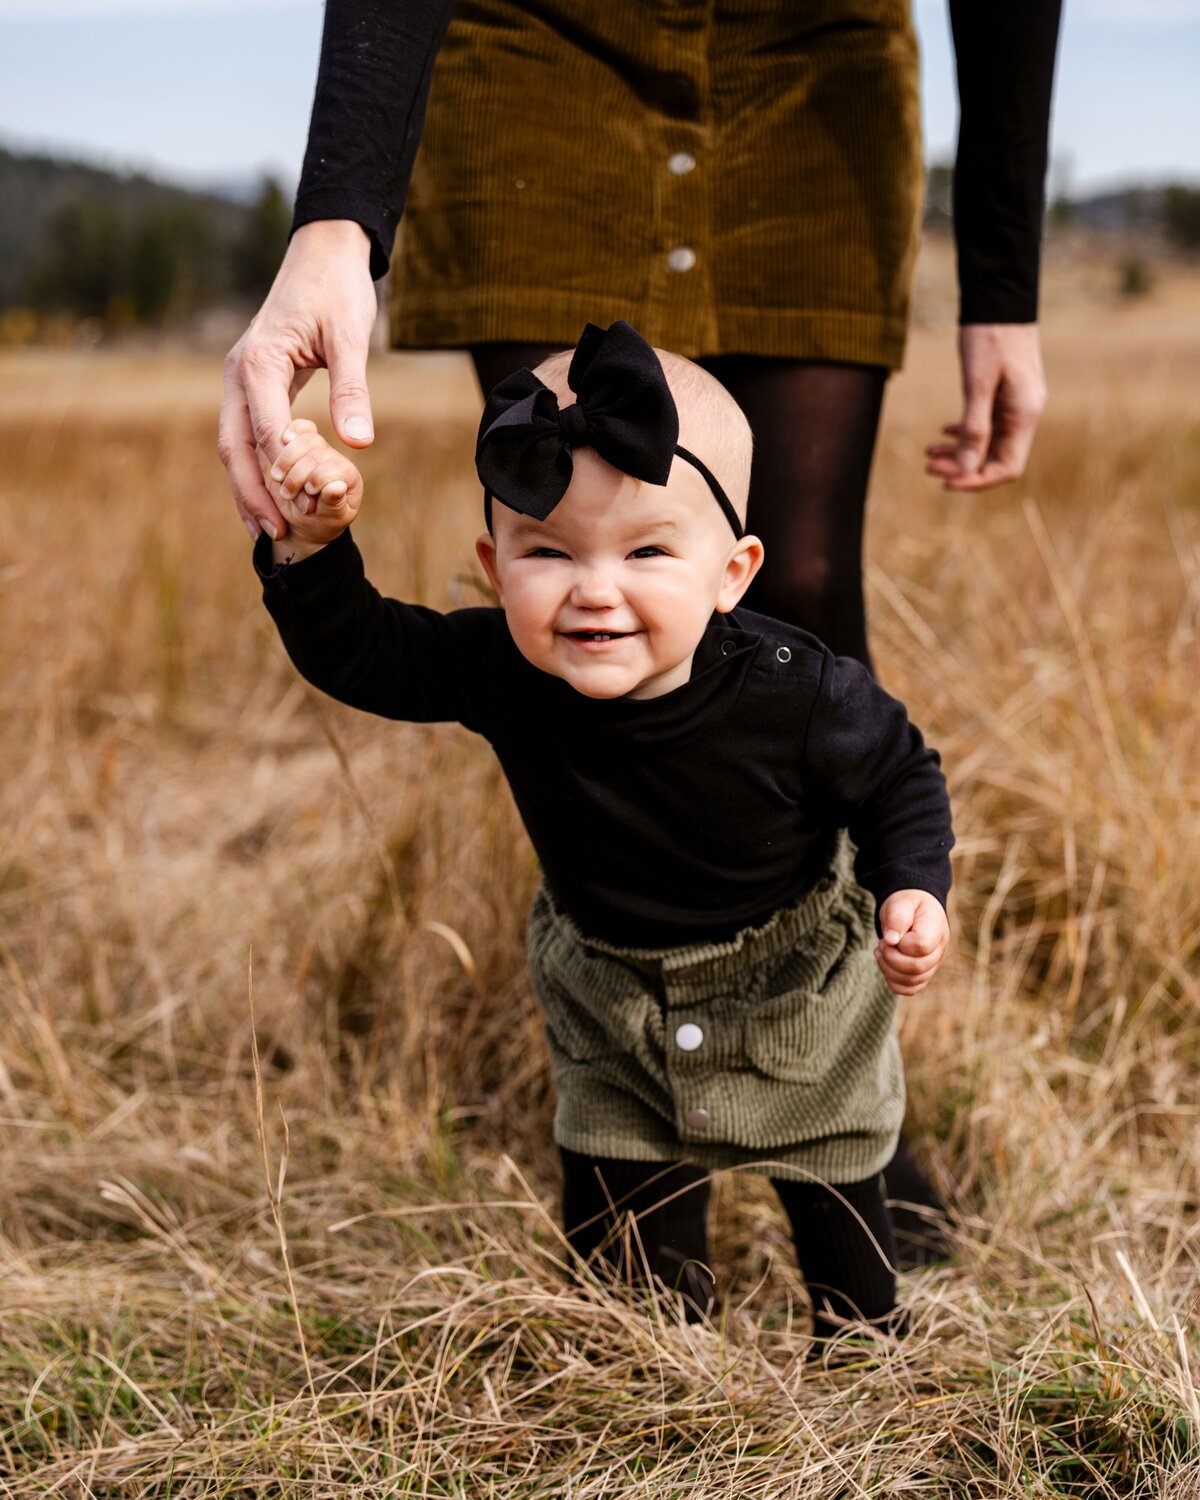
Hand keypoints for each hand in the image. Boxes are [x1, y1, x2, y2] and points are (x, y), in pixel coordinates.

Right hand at [218, 219, 377, 542]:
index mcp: (258, 363)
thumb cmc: (337, 290)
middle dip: (252, 493)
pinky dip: (254, 468)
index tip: (298, 512)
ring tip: (267, 529)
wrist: (323, 254)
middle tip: (275, 533)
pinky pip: (246, 434)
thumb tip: (358, 442)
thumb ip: (352, 389)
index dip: (280, 476)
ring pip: (233, 444)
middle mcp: (239, 373)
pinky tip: (271, 497)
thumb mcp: (351, 337)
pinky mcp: (252, 384)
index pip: (265, 432)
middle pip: (234, 446)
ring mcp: (241, 380)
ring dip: (247, 488)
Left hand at [874, 890, 948, 996]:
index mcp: (936, 928)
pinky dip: (894, 982)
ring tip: (881, 951)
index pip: (921, 947)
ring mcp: (933, 964)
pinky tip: (886, 965)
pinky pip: (910, 989)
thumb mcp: (900, 903)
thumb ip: (897, 918)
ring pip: (913, 981)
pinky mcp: (923, 974)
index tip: (890, 934)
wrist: (912, 909)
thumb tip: (891, 940)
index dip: (901, 944)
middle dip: (891, 958)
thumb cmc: (906, 904)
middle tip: (881, 943)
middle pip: (918, 968)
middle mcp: (939, 950)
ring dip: (889, 969)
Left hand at [925, 324, 1046, 490]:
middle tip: (928, 465)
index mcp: (1024, 415)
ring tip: (928, 452)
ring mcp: (1015, 404)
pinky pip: (987, 425)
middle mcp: (1024, 414)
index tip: (944, 481)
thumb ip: (974, 427)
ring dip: (959, 451)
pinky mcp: (1005, 394)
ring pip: (988, 443)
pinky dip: (964, 432)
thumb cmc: (990, 336)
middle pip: (995, 458)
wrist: (1001, 298)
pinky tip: (942, 432)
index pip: (1007, 468)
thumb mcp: (978, 382)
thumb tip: (966, 468)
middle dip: (962, 467)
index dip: (976, 480)